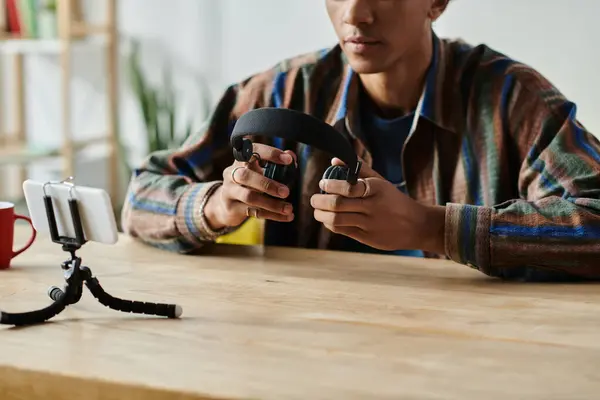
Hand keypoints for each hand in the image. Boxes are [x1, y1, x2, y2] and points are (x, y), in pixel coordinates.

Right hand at [204, 143, 296, 229]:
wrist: (226, 205)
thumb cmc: (249, 184)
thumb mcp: (259, 172)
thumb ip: (276, 164)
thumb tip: (291, 155)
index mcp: (241, 160)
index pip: (253, 151)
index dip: (270, 153)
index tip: (289, 160)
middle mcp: (232, 174)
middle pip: (246, 176)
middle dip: (268, 184)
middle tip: (286, 192)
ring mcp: (229, 191)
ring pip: (249, 197)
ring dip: (272, 203)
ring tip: (288, 208)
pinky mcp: (231, 208)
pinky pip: (253, 212)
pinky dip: (272, 215)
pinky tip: (286, 216)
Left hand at [310, 158, 445, 254]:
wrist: (416, 225)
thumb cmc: (394, 200)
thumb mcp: (381, 182)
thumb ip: (358, 169)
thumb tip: (335, 160)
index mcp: (376, 189)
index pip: (348, 187)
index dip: (331, 185)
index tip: (322, 183)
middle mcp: (372, 206)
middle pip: (338, 205)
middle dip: (320, 202)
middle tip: (313, 199)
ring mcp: (369, 224)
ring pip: (337, 220)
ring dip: (322, 215)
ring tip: (317, 211)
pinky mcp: (367, 238)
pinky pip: (343, 231)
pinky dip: (331, 225)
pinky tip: (328, 220)